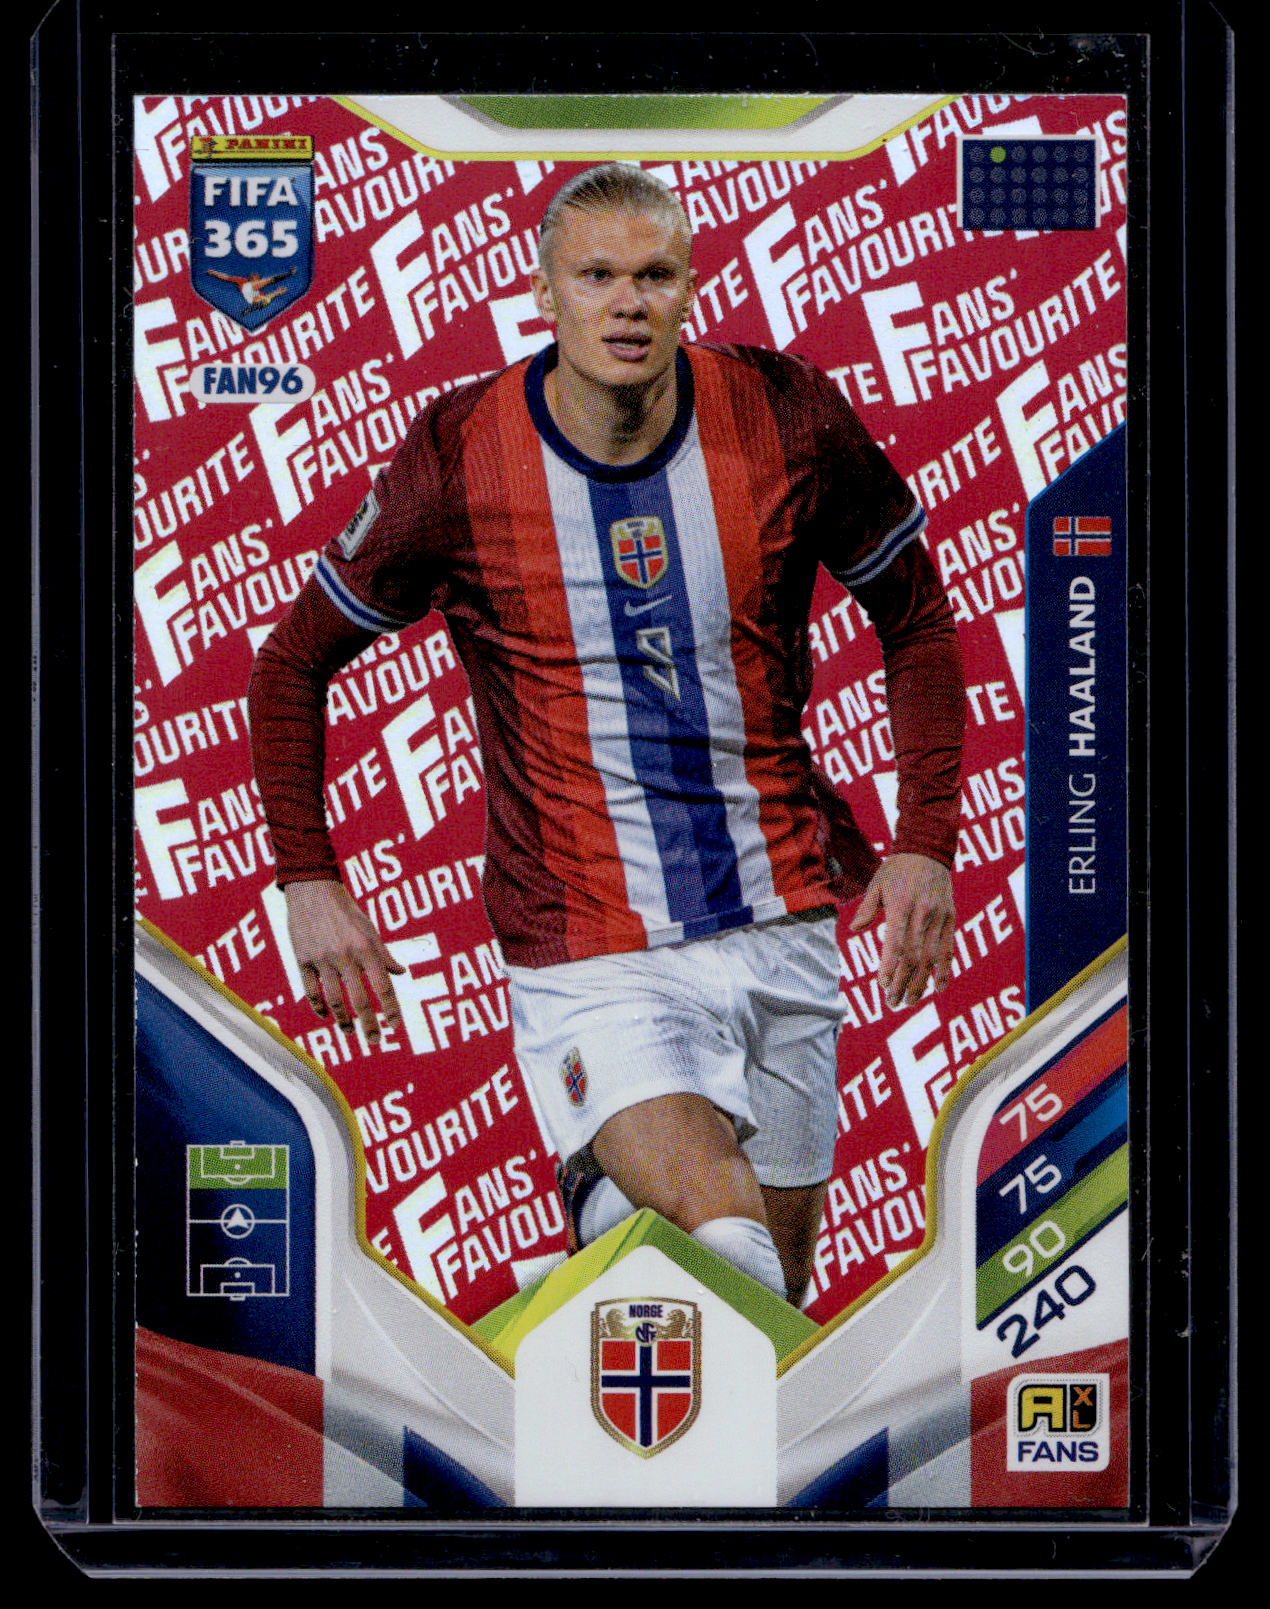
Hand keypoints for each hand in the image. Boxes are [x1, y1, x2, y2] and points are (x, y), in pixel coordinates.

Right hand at [284, 880, 404, 1043]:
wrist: (312, 890)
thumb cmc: (345, 910)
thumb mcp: (370, 928)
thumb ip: (384, 954)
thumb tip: (401, 973)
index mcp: (366, 947)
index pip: (383, 985)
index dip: (390, 1008)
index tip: (395, 1026)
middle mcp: (345, 955)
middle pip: (359, 999)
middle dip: (368, 1024)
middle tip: (375, 1040)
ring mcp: (322, 959)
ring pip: (334, 1000)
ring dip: (343, 1020)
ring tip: (350, 1031)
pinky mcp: (302, 959)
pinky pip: (311, 990)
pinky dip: (318, 1006)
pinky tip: (325, 1015)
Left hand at [849, 853, 954, 1009]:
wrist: (928, 850)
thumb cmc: (897, 869)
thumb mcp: (877, 884)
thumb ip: (867, 908)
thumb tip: (854, 929)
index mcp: (901, 905)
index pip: (896, 942)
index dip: (890, 966)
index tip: (882, 985)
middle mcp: (922, 913)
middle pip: (914, 955)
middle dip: (903, 982)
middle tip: (892, 1002)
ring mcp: (939, 917)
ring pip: (932, 957)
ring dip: (921, 982)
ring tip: (909, 1001)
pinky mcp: (950, 918)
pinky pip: (949, 948)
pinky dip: (944, 970)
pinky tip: (938, 988)